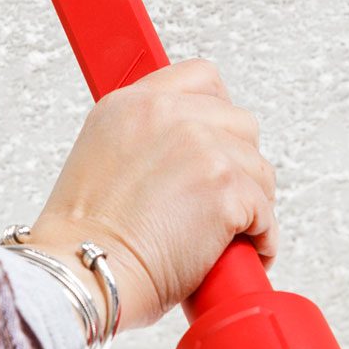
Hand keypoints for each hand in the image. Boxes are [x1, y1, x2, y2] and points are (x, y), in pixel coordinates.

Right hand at [23, 59, 276, 330]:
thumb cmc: (82, 237)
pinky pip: (267, 212)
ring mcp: (201, 147)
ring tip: (224, 232)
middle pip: (239, 122)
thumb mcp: (100, 158)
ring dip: (250, 202)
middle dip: (237, 163)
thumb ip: (144, 140)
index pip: (201, 79)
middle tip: (218, 197)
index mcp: (132, 104)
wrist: (81, 269)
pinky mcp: (226, 187)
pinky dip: (259, 238)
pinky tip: (233, 251)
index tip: (217, 141)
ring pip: (259, 168)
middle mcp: (168, 114)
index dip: (216, 114)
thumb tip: (184, 158)